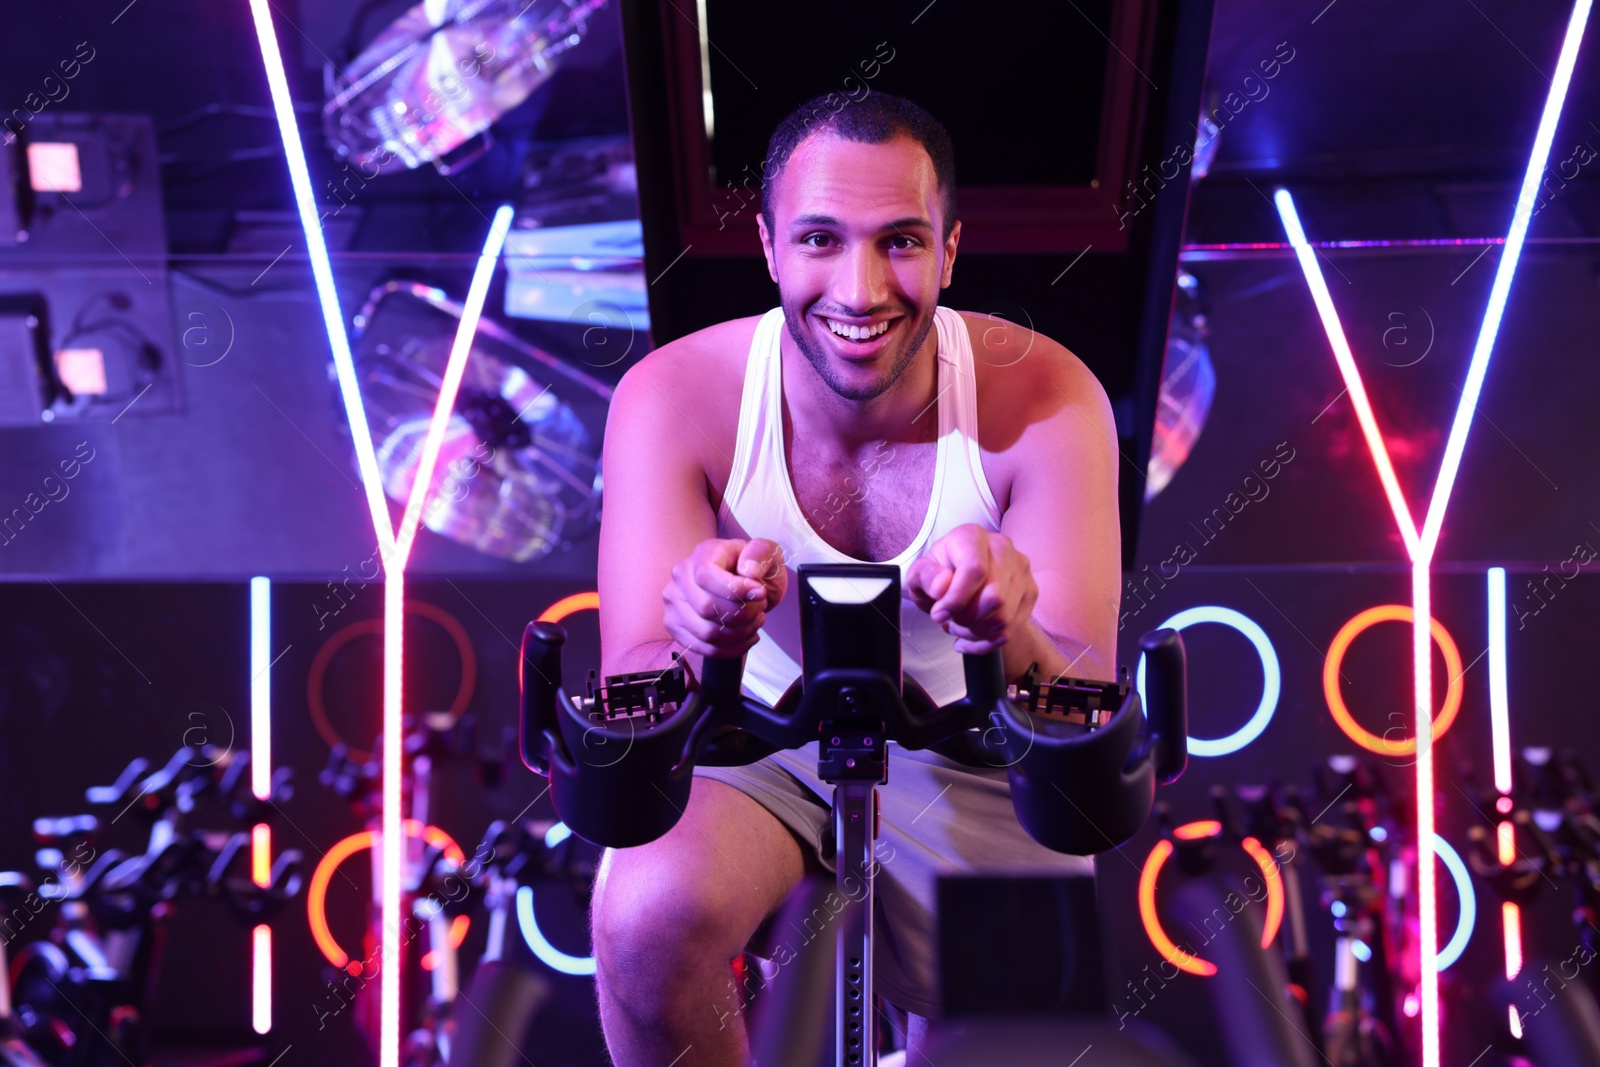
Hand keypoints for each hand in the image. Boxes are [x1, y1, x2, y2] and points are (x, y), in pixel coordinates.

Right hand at [662, 538, 786, 657]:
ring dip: (740, 633)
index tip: (760, 593)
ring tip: (755, 621)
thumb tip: (748, 571)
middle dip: (743, 614)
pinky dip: (733, 648)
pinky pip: (704, 648)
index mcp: (702, 553)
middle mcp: (681, 576)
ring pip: (706, 633)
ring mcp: (675, 603)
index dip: (734, 590)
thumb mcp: (768, 552)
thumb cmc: (755, 568)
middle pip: (706, 608)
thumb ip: (760, 554)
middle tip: (760, 607)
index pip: (705, 575)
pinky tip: (748, 635)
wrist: (748, 586)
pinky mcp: (676, 626)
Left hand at [904, 526, 1036, 654]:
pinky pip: (1012, 629)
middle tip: (949, 620)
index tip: (939, 614)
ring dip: (976, 632)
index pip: (975, 570)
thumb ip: (925, 577)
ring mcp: (1021, 570)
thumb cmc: (938, 574)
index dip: (956, 600)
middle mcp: (1003, 548)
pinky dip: (987, 641)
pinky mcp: (1030, 592)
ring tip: (959, 626)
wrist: (956, 578)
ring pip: (1004, 617)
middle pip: (994, 598)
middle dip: (966, 619)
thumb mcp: (920, 574)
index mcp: (973, 536)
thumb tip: (942, 587)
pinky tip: (970, 637)